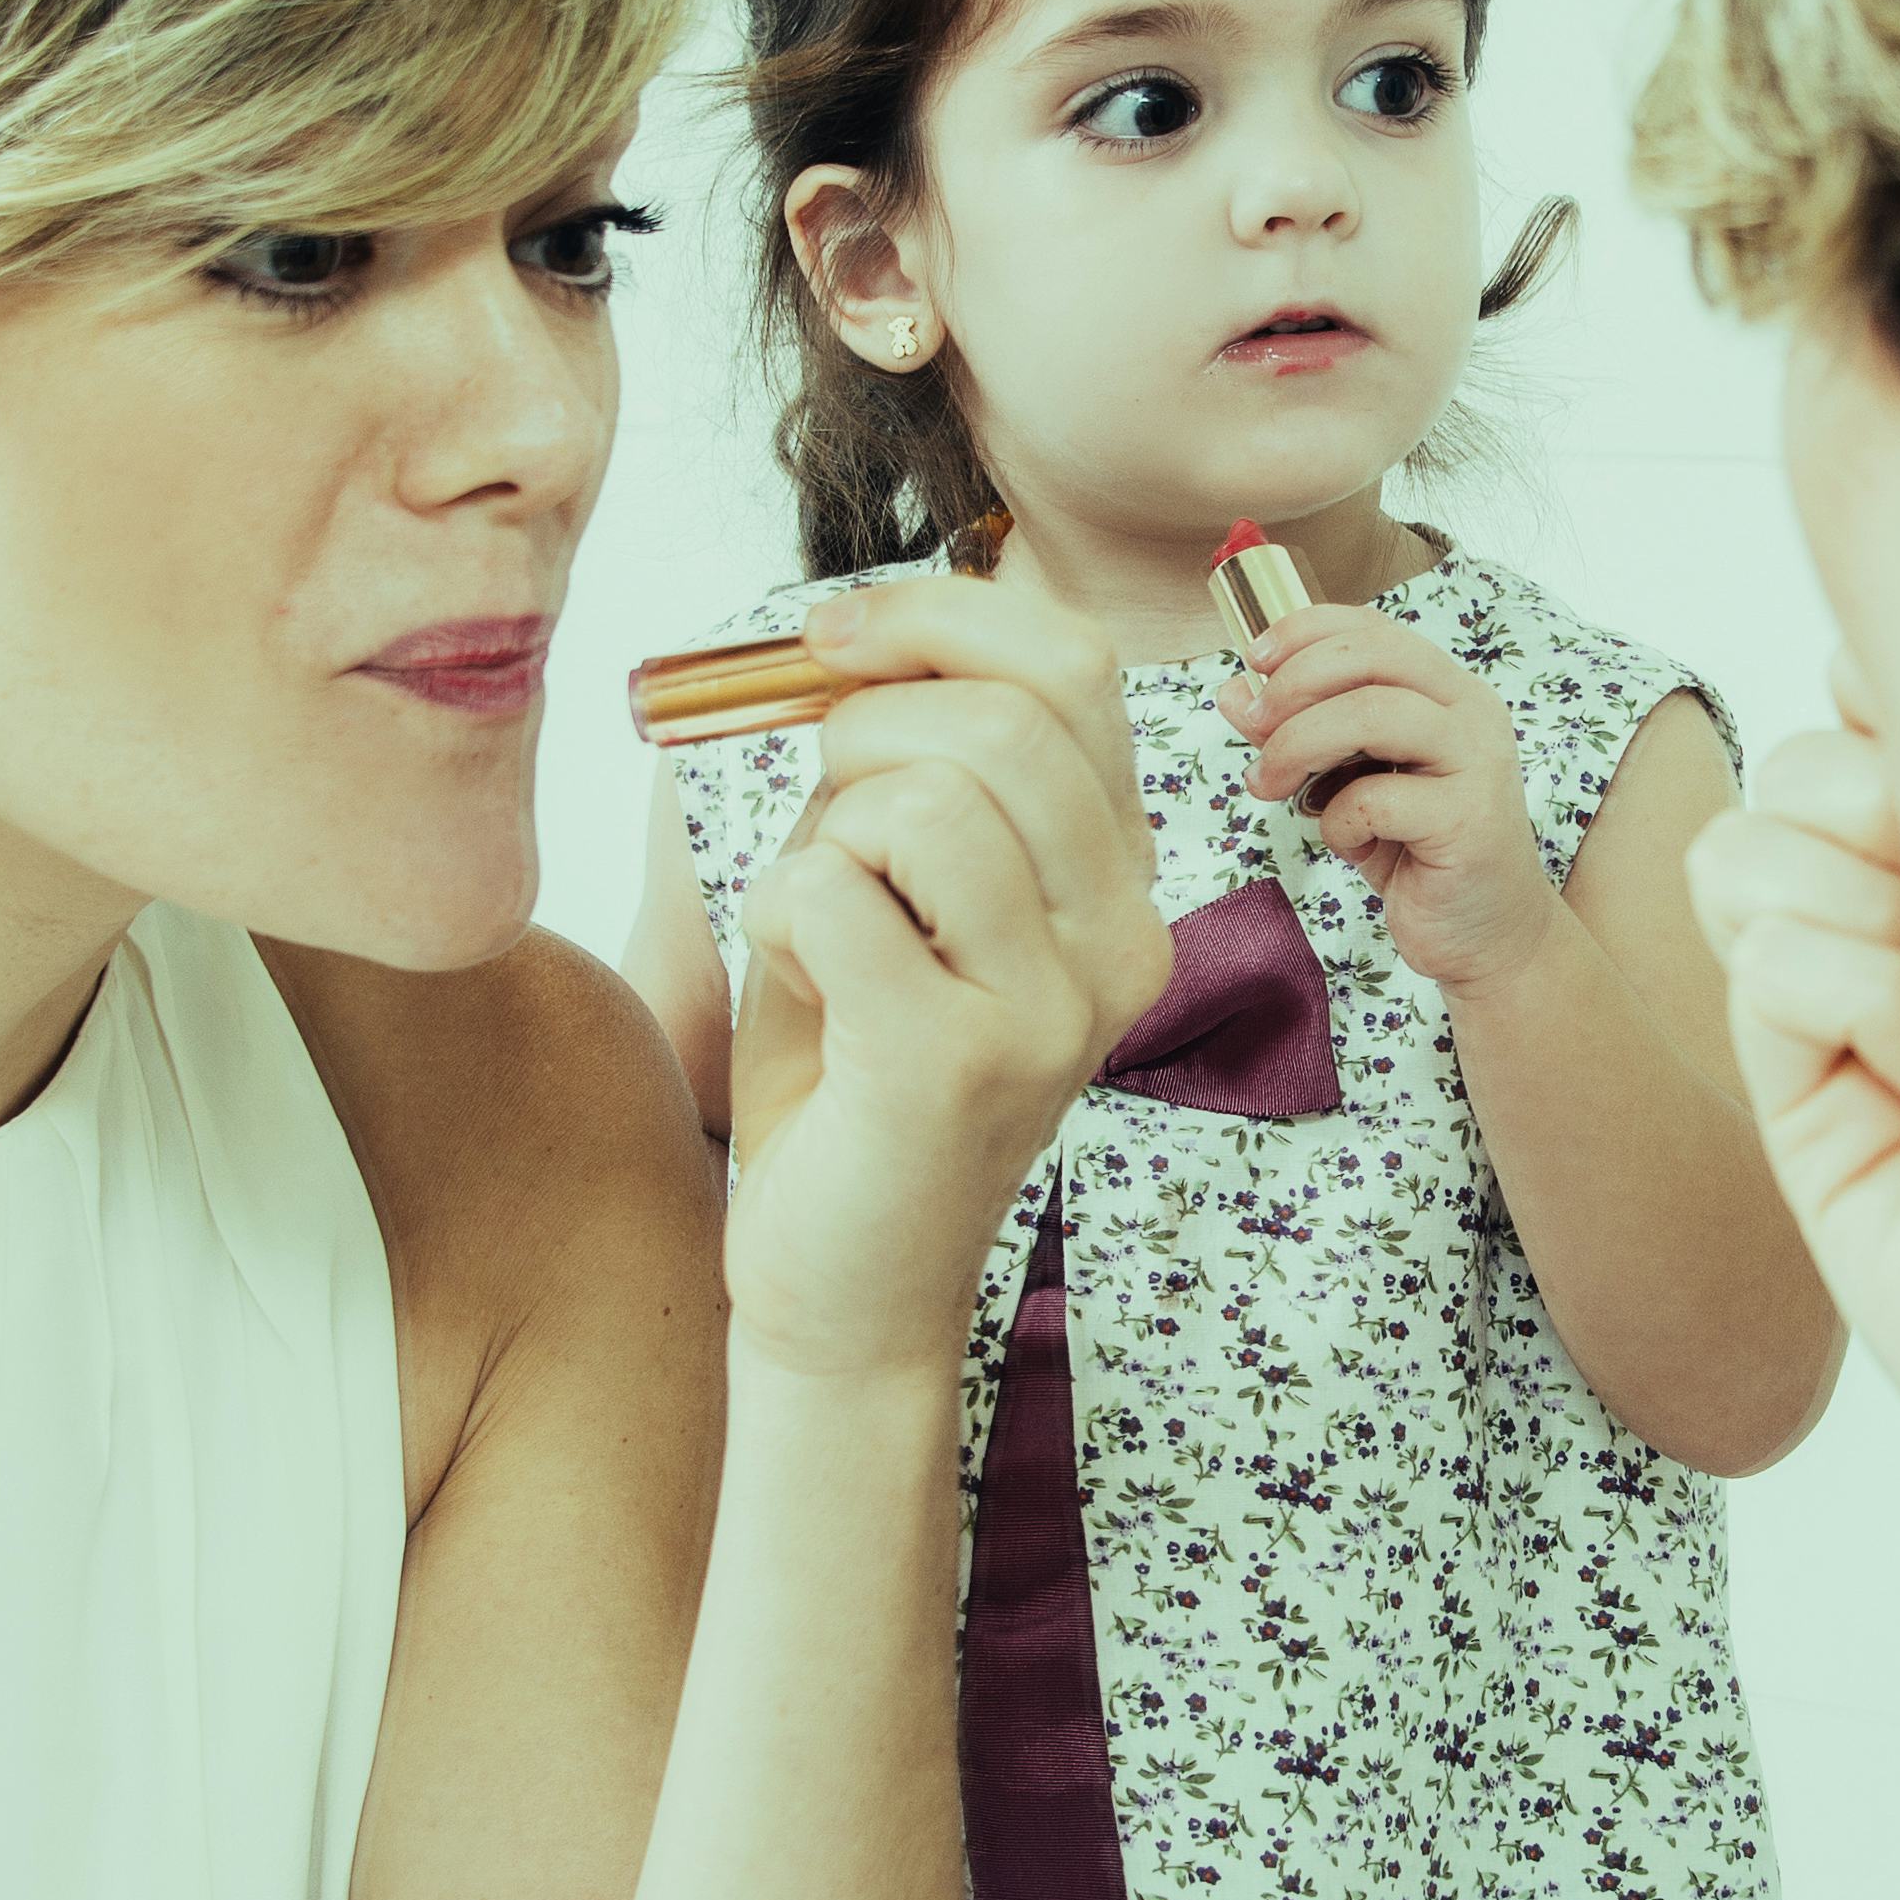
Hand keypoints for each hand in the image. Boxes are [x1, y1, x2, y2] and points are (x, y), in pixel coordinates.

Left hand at [725, 573, 1179, 1382]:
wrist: (845, 1283)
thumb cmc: (852, 1071)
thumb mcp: (897, 886)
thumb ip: (903, 762)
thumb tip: (850, 630)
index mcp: (1123, 883)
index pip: (1076, 666)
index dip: (940, 615)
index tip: (827, 638)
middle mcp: (1123, 943)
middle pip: (1005, 718)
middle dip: (862, 725)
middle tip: (815, 812)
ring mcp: (1053, 1009)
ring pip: (918, 800)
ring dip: (821, 839)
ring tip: (822, 928)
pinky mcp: (955, 1064)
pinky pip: (830, 892)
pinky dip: (776, 916)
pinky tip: (803, 990)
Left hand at [1221, 604, 1558, 988]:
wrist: (1487, 936)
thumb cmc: (1419, 853)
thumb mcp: (1351, 783)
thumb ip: (1302, 732)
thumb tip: (1234, 692)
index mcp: (1448, 692)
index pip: (1374, 629)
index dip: (1306, 632)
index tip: (1255, 660)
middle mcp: (1471, 713)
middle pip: (1371, 657)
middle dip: (1294, 685)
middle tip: (1253, 727)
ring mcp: (1477, 763)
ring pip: (1372, 714)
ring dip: (1299, 744)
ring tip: (1270, 785)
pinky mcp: (1469, 820)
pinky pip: (1377, 798)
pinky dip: (1337, 820)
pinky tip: (1348, 843)